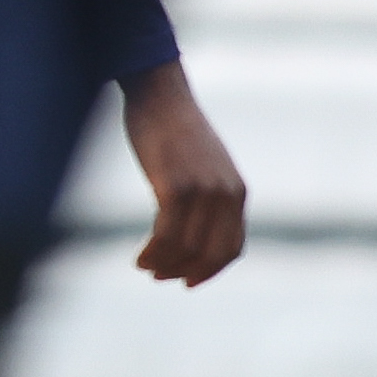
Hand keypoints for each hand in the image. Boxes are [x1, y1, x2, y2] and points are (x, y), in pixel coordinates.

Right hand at [121, 61, 247, 285]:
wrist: (160, 95)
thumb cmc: (175, 130)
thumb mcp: (203, 166)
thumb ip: (208, 196)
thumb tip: (195, 230)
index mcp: (236, 191)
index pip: (232, 248)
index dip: (210, 271)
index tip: (187, 281)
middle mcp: (225, 193)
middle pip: (209, 254)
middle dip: (184, 272)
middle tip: (159, 276)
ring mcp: (202, 190)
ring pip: (186, 248)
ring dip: (163, 265)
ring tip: (144, 265)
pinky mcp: (175, 186)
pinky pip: (166, 235)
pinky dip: (153, 253)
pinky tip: (140, 257)